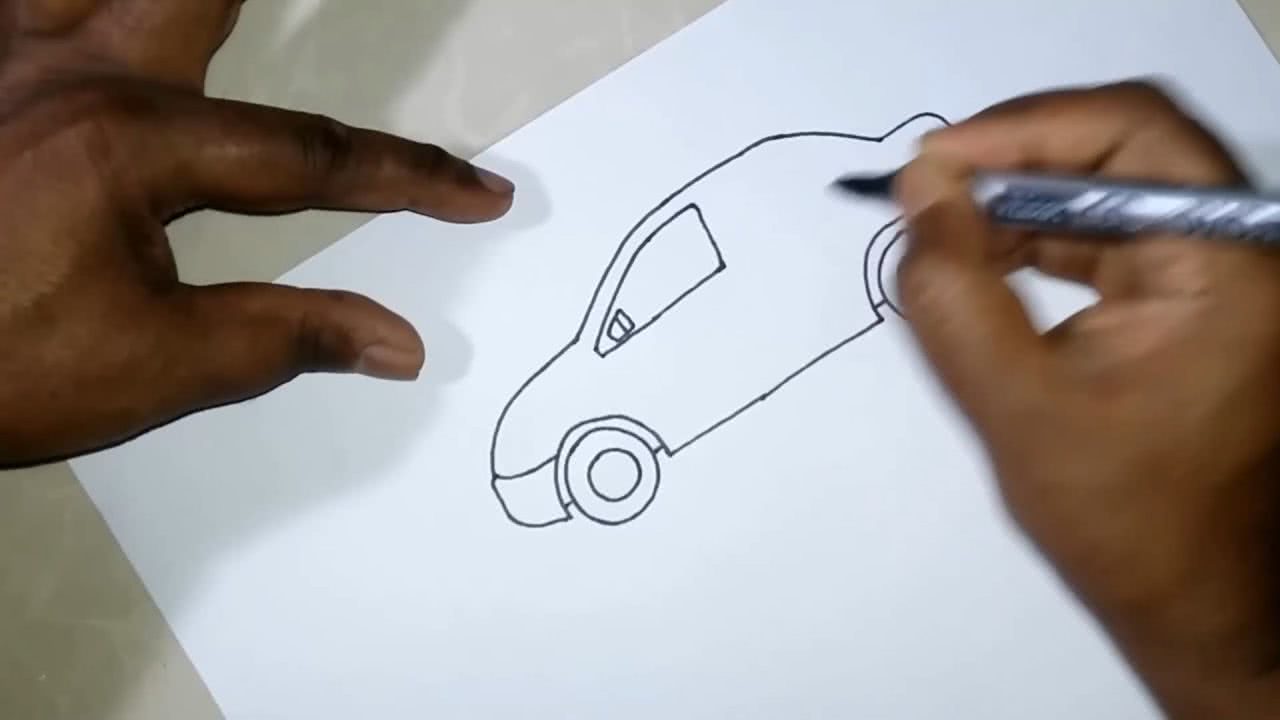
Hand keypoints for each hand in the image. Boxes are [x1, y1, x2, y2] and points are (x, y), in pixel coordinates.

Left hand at [0, 1, 513, 465]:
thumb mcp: (154, 367)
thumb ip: (286, 336)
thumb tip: (401, 342)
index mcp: (131, 144)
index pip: (308, 156)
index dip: (406, 176)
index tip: (478, 193)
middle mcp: (68, 72)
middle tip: (326, 3)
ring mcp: (3, 60)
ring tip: (208, 11)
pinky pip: (27, 9)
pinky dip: (67, 7)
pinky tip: (82, 21)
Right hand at [895, 81, 1279, 718]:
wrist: (1197, 602)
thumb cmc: (1125, 521)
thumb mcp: (1016, 405)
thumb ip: (954, 292)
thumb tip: (919, 188)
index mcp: (1228, 264)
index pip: (1132, 135)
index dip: (1023, 129)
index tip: (933, 163)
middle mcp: (1238, 250)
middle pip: (1122, 151)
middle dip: (1015, 162)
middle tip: (927, 190)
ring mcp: (1219, 274)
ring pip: (1108, 190)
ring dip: (1019, 202)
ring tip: (939, 229)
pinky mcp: (1190, 299)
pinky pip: (1108, 238)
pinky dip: (1039, 241)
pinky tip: (980, 262)